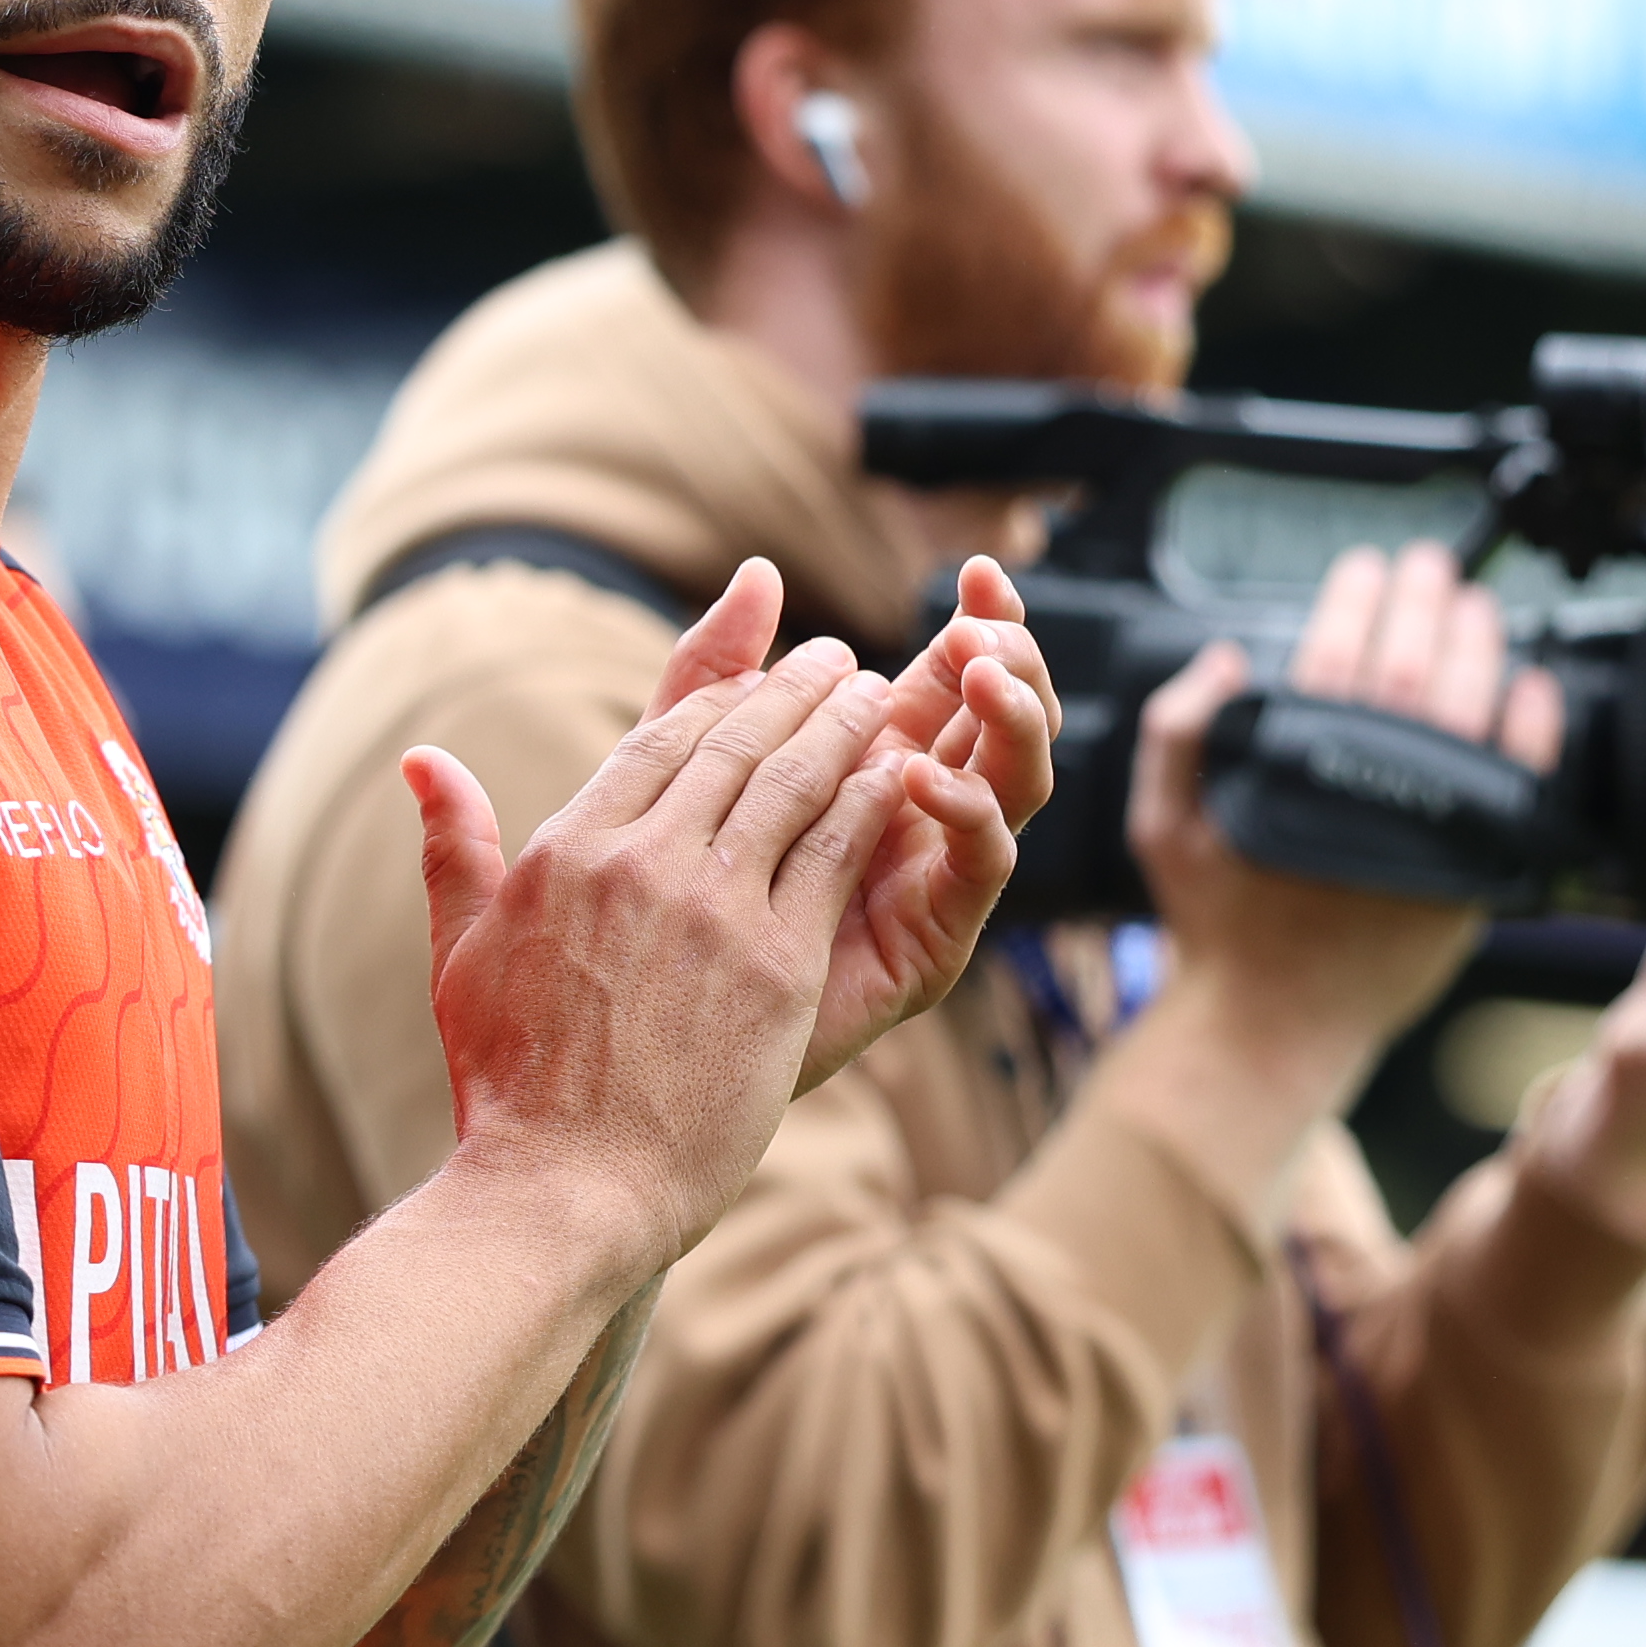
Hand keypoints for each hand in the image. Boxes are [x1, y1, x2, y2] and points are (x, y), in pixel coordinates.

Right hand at [408, 581, 933, 1283]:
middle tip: (835, 660)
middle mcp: (642, 863)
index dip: (716, 699)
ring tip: (878, 696)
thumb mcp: (461, 955)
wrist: (567, 1185)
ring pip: (792, 785)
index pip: (656, 742)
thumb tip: (421, 760)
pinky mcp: (777, 966)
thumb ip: (454, 849)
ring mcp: (714, 910)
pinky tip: (901, 773)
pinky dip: (870, 803)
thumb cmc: (508, 1088)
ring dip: (841, 728)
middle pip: (732, 745)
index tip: (756, 678)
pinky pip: (834, 856)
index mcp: (567, 853)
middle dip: (792, 691)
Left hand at [629, 557, 1059, 1088]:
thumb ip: (711, 676)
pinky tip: (918, 775)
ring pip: (1013, 785)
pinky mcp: (931, 944)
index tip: (979, 567)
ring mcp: (930, 879)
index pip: (950, 677)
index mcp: (873, 765)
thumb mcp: (672, 773)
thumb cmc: (645, 925)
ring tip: (982, 674)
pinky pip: (979, 867)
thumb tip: (758, 572)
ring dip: (1012, 723)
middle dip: (1009, 659)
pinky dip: (964, 812)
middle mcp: (916, 817)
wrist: (632, 1079)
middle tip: (991, 617)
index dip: (976, 621)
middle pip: (1000, 723)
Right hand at [1133, 543, 1553, 1076]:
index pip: (1335, 655)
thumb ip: (1180, 733)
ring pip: (1469, 711)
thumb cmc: (1219, 925)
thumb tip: (1228, 659)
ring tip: (1475, 610)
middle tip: (1430, 566)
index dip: (1356, 599)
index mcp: (1295, 770)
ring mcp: (1429, 829)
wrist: (1274, 1023)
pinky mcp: (1474, 869)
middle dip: (1424, 602)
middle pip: (1411, 668)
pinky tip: (1530, 687)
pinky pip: (1519, 782)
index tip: (1367, 567)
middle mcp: (1369, 791)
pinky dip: (1531, 727)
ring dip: (1478, 646)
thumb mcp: (1164, 824)